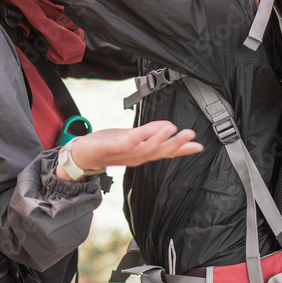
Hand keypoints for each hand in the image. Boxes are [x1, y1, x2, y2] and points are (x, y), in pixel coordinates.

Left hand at [57, 121, 202, 178]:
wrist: (82, 155)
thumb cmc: (107, 146)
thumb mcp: (131, 137)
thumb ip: (149, 132)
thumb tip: (168, 126)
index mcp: (142, 153)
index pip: (166, 152)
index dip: (183, 150)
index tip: (198, 146)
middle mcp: (137, 156)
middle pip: (160, 152)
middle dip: (177, 145)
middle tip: (190, 135)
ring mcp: (125, 154)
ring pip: (147, 149)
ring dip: (161, 139)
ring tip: (172, 129)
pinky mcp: (112, 148)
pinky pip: (128, 144)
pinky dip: (138, 138)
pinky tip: (145, 132)